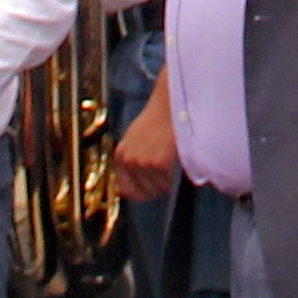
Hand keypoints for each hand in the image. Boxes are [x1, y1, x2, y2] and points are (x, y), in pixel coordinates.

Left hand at [110, 81, 178, 203]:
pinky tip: (176, 159)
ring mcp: (142, 162)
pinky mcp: (158, 163)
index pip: (125, 190)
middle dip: (157, 186)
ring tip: (172, 159)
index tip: (152, 190)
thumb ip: (134, 159)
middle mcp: (128, 161)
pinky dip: (175, 176)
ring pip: (159, 189)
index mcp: (121, 155)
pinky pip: (169, 183)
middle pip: (145, 192)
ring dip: (168, 181)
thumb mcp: (136, 140)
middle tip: (167, 169)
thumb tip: (133, 186)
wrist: (170, 105)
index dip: (141, 192)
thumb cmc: (158, 121)